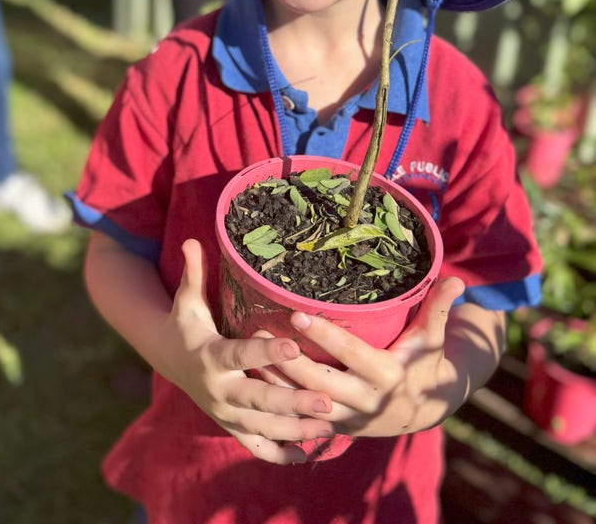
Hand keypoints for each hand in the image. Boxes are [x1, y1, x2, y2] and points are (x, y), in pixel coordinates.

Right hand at [161, 239, 335, 463]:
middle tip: (325, 401)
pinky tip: (308, 453)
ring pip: (262, 427)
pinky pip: (256, 445)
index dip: (266, 353)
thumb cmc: (186, 322)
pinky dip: (279, 453)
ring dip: (295, 429)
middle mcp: (217, 390)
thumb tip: (192, 239)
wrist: (168, 359)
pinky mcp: (230, 425)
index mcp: (210, 357)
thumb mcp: (188, 299)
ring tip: (329, 425)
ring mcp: (224, 413)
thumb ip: (194, 272)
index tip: (294, 348)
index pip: (241, 355)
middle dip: (292, 401)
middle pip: (257, 399)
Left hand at [256, 277, 465, 437]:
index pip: (349, 353)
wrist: (422, 410)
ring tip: (250, 352)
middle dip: (287, 358)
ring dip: (276, 381)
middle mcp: (366, 401)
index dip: (323, 335)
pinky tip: (257, 381)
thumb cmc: (423, 362)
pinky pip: (301, 419)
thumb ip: (438, 307)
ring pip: (304, 403)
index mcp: (387, 375)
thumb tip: (458, 279)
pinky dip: (280, 402)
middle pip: (319, 381)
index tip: (295, 313)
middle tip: (259, 330)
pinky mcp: (336, 429)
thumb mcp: (432, 337)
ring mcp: (348, 419)